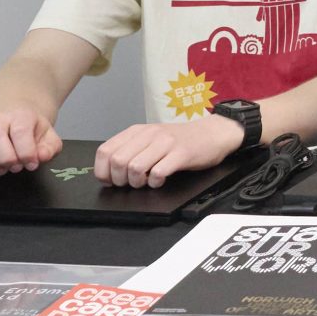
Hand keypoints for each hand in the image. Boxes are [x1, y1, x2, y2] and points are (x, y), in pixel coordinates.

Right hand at [0, 109, 60, 174]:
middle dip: (6, 158)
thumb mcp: (49, 137)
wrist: (17, 119)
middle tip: (17, 167)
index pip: (20, 131)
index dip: (26, 152)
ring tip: (4, 169)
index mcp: (21, 115)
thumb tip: (40, 156)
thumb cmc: (33, 131)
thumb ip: (50, 148)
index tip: (32, 164)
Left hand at [93, 116, 243, 187]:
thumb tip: (109, 172)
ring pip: (135, 167)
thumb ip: (131, 150)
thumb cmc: (180, 140)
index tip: (111, 180)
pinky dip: (155, 183)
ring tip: (146, 182)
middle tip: (131, 183)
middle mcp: (149, 134)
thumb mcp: (151, 139)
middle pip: (118, 162)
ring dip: (137, 182)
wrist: (213, 133)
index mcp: (137, 131)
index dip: (103, 171)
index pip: (105, 151)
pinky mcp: (181, 154)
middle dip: (120, 180)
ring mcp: (165, 143)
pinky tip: (160, 181)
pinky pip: (158, 173)